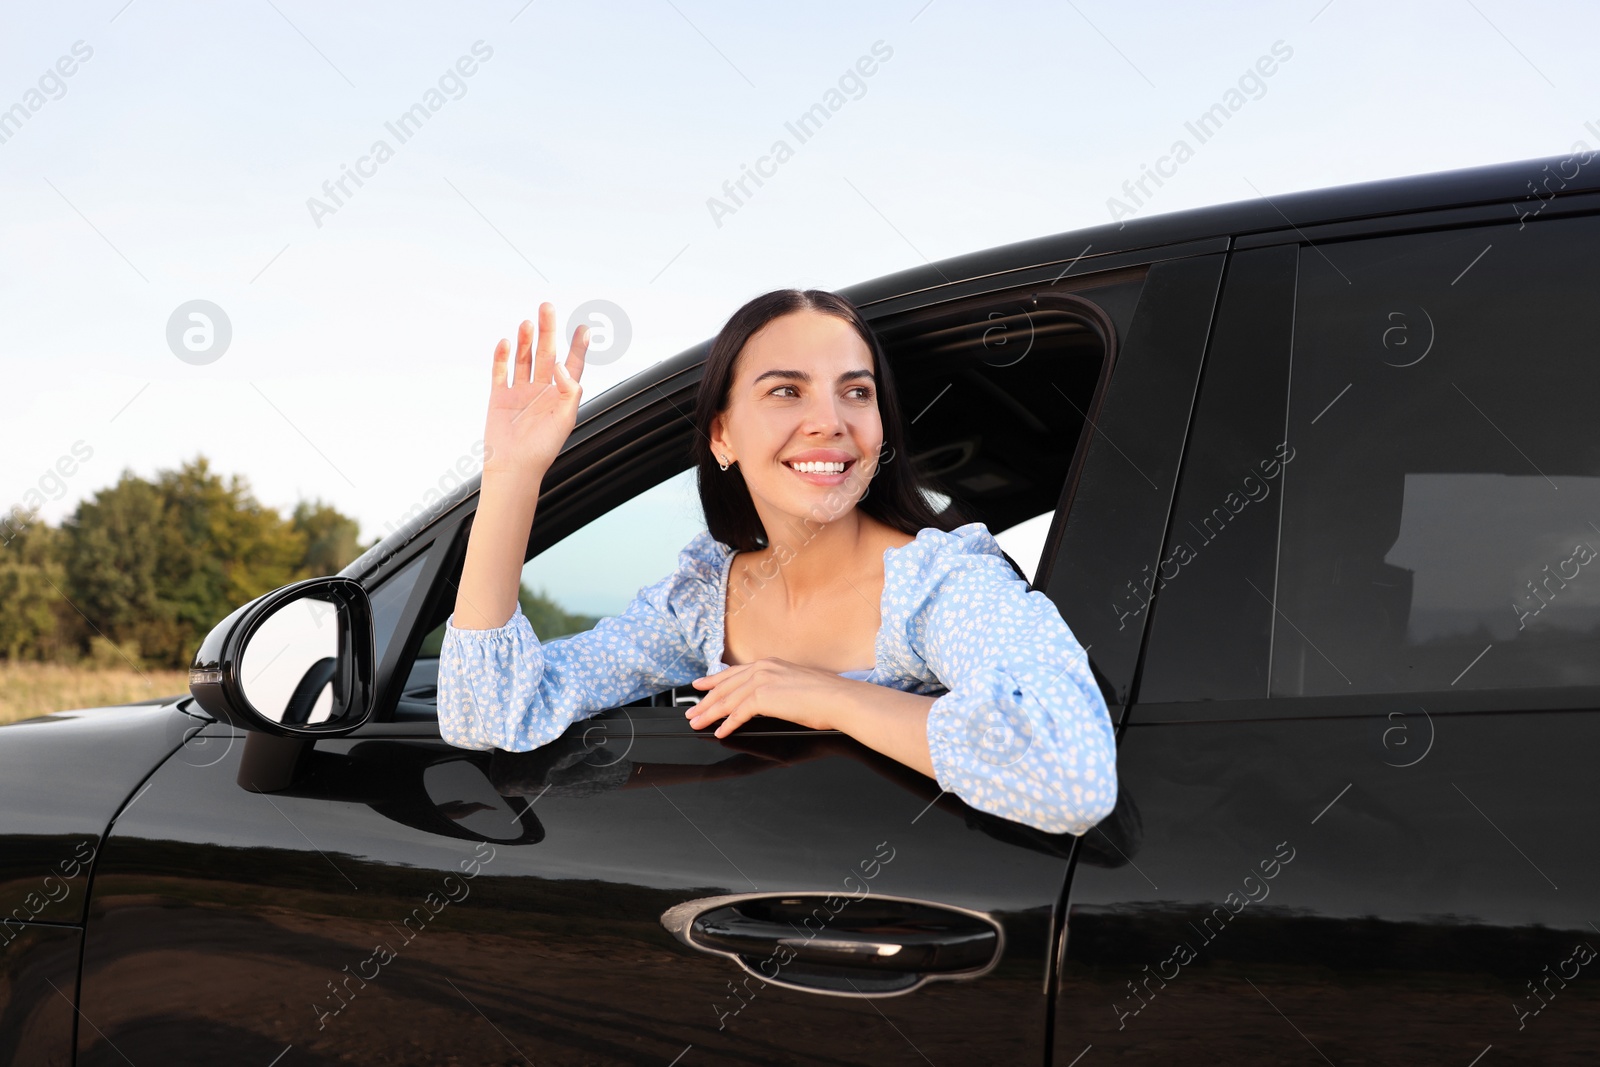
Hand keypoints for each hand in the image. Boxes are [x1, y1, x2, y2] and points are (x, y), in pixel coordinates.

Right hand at [482, 302, 589, 482]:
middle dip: (547, 331)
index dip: (577, 347)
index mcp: (560, 396)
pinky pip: (500, 372)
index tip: (583, 328)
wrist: (514, 467)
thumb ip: (569, 391)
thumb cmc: (542, 449)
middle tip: (547, 307)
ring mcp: (519, 391)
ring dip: (525, 340)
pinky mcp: (499, 396)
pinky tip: (505, 342)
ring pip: (523, 359)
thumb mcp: (565, 419)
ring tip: (527, 322)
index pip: (572, 365)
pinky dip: (501, 356)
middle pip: (546, 354)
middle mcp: (541, 390)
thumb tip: (563, 367)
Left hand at [685, 658, 858, 737]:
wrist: (839, 699)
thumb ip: (777, 688)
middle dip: (705, 700)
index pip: (734, 672)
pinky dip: (727, 724)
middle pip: (725, 686)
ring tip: (698, 723)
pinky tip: (720, 732)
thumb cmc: (826, 697)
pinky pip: (738, 713)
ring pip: (727, 700)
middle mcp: (763, 668)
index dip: (714, 680)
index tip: (700, 686)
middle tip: (692, 711)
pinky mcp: (763, 696)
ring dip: (710, 714)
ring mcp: (762, 680)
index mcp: (771, 663)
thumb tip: (768, 700)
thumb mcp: (796, 686)